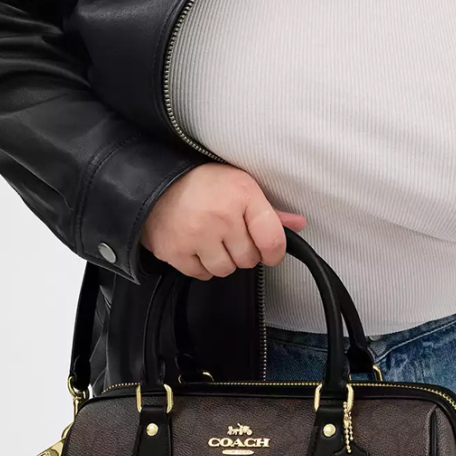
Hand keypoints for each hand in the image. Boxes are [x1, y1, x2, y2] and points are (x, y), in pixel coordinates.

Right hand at [140, 163, 306, 279]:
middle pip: (249, 259)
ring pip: (225, 270)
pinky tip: (196, 246)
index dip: (274, 252)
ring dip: (222, 260)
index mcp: (243, 195)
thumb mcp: (240, 185)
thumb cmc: (204, 182)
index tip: (270, 252)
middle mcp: (221, 217)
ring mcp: (196, 236)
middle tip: (230, 236)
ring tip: (212, 240)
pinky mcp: (175, 251)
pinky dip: (201, 265)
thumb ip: (270, 211)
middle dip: (243, 252)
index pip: (273, 240)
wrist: (157, 181)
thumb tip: (298, 225)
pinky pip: (201, 274)